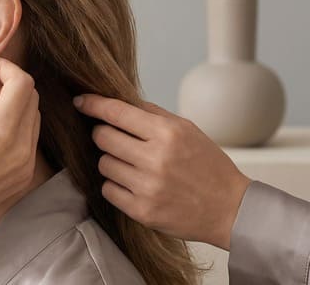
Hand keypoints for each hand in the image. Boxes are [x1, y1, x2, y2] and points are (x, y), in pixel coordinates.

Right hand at [0, 50, 40, 225]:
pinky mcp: (24, 174)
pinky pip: (28, 138)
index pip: (22, 83)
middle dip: (7, 87)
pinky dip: (12, 127)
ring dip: (10, 106)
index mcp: (2, 133)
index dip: (5, 68)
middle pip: (31, 98)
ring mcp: (26, 164)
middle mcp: (22, 149)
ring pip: (32, 117)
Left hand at [73, 93, 251, 250]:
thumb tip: (117, 100)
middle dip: (104, 135)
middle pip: (102, 137)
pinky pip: (108, 190)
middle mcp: (155, 159)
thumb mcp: (188, 130)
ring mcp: (147, 187)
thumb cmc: (208, 166)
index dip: (93, 104)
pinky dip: (116, 185)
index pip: (116, 113)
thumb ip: (152, 114)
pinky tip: (134, 184)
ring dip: (112, 162)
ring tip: (133, 165)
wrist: (231, 210)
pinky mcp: (142, 211)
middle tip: (117, 139)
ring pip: (103, 164)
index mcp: (168, 134)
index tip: (80, 101)